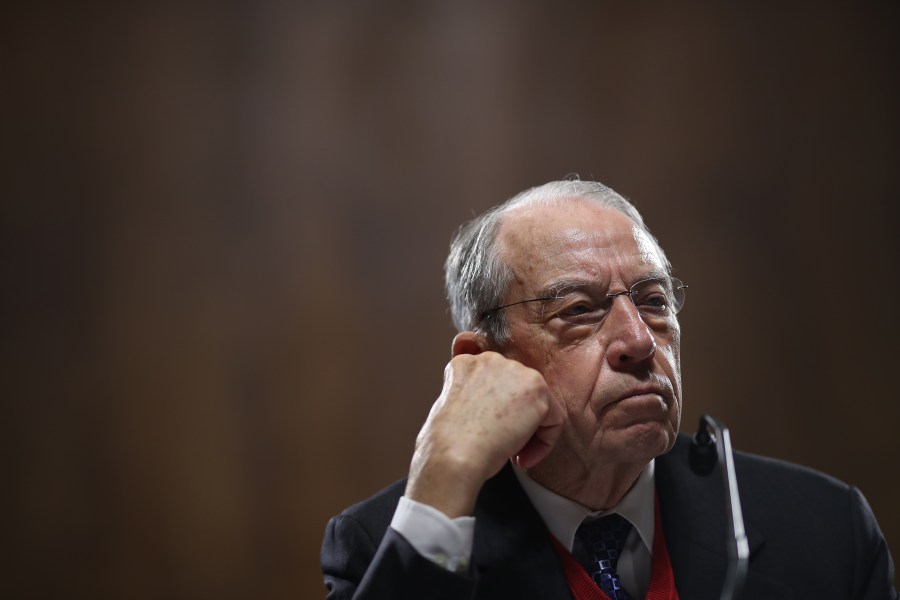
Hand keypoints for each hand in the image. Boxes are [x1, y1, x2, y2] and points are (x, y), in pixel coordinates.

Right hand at [405, 348, 563, 517]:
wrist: (453, 454)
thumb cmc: (447, 442)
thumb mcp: (449, 407)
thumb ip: (472, 397)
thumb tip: (491, 411)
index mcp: (466, 363)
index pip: (494, 383)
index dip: (494, 412)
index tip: (488, 432)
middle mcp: (492, 359)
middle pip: (518, 391)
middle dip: (514, 418)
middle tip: (502, 444)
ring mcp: (516, 372)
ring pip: (538, 404)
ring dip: (529, 431)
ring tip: (512, 452)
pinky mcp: (537, 391)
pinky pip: (554, 420)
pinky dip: (544, 443)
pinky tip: (522, 457)